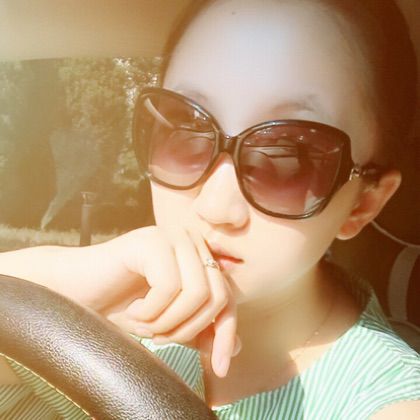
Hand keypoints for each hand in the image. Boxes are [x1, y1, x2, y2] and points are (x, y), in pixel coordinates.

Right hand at [99, 226, 238, 377]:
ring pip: (198, 293)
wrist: (75, 290)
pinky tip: (132, 310)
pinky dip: (150, 312)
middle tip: (158, 337)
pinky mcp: (152, 240)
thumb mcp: (169, 323)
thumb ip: (201, 330)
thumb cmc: (122, 304)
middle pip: (218, 296)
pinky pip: (169, 287)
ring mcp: (172, 236)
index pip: (228, 297)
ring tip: (144, 324)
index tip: (220, 368)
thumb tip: (236, 347)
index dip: (225, 333)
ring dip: (167, 323)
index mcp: (199, 256)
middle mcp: (191, 241)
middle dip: (188, 330)